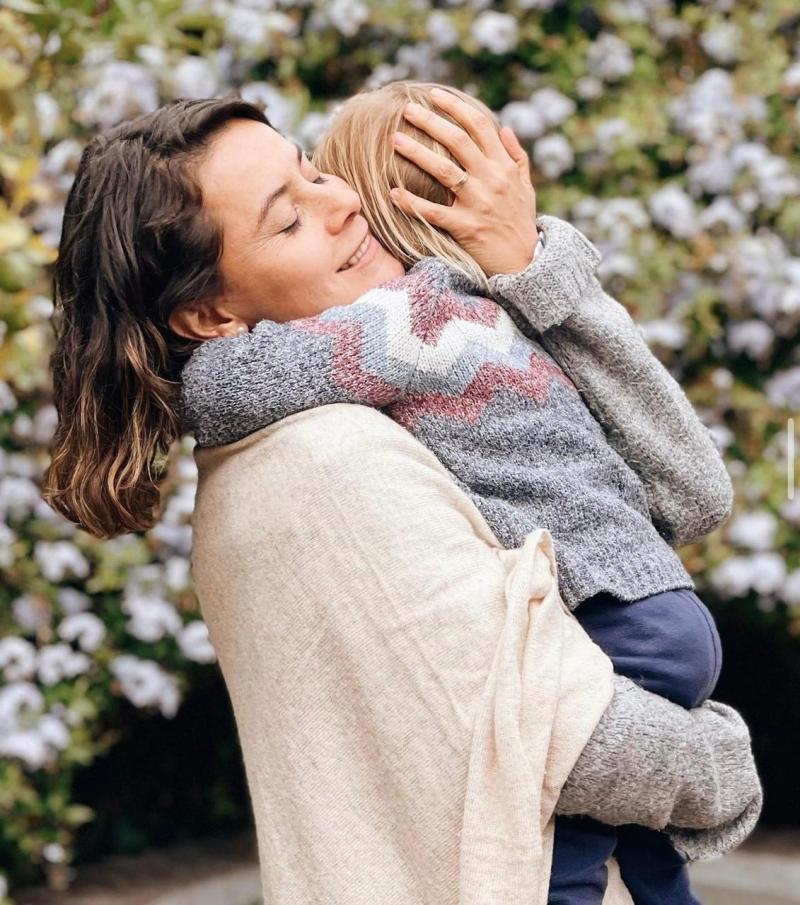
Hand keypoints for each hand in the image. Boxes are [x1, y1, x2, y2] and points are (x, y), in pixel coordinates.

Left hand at [389, 87, 537, 276]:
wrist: (525, 263)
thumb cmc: (521, 223)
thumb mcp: (526, 187)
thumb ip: (517, 157)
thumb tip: (505, 128)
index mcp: (503, 167)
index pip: (480, 126)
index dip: (457, 107)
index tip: (435, 95)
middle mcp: (491, 180)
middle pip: (459, 141)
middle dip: (432, 121)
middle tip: (407, 108)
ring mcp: (478, 204)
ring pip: (445, 171)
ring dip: (418, 153)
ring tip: (395, 139)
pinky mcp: (467, 228)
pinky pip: (435, 213)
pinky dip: (413, 203)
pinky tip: (393, 193)